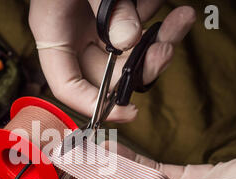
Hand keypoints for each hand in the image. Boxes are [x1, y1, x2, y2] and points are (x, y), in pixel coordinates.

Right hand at [29, 0, 195, 121]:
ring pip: (131, 53)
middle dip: (140, 69)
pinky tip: (172, 9)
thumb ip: (104, 11)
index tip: (125, 112)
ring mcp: (102, 26)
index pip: (67, 85)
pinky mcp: (124, 12)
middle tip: (164, 52)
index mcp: (55, 35)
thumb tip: (129, 39)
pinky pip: (144, 27)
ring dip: (159, 44)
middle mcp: (78, 36)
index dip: (93, 104)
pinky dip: (161, 20)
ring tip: (179, 22)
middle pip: (107, 73)